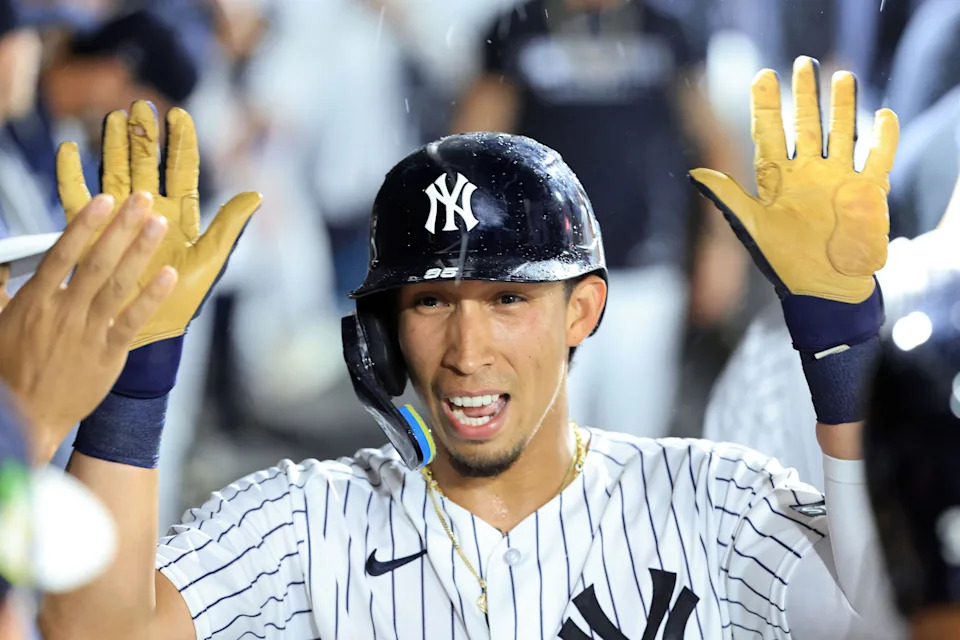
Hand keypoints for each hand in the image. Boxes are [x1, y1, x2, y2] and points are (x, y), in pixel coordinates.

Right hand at [0, 194, 175, 460]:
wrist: (25, 418)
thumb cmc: (8, 371)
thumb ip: (0, 288)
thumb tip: (3, 260)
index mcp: (34, 301)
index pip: (63, 253)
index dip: (85, 224)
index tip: (104, 200)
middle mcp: (64, 312)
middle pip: (98, 261)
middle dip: (122, 228)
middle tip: (142, 201)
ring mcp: (88, 333)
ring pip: (119, 284)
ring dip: (141, 251)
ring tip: (159, 225)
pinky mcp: (108, 355)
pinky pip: (133, 320)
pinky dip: (151, 297)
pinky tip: (168, 276)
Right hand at [56, 100, 261, 348]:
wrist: (151, 331)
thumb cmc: (183, 299)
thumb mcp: (211, 260)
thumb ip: (229, 225)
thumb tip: (257, 194)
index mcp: (180, 216)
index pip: (182, 171)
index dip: (180, 143)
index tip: (179, 115)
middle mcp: (150, 213)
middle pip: (145, 165)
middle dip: (143, 136)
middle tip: (140, 106)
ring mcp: (120, 221)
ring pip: (114, 174)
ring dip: (112, 147)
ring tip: (112, 118)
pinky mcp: (92, 234)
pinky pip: (77, 201)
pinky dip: (71, 176)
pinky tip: (70, 151)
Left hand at [689, 56, 899, 303]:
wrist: (822, 290)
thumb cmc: (783, 262)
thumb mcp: (751, 226)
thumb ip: (727, 196)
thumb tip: (694, 173)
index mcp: (777, 179)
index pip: (769, 133)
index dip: (766, 104)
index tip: (761, 76)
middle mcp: (807, 173)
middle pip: (806, 124)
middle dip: (804, 94)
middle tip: (803, 63)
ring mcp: (837, 180)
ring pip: (842, 132)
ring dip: (843, 106)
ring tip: (842, 76)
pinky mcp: (866, 193)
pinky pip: (877, 158)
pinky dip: (882, 138)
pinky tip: (882, 115)